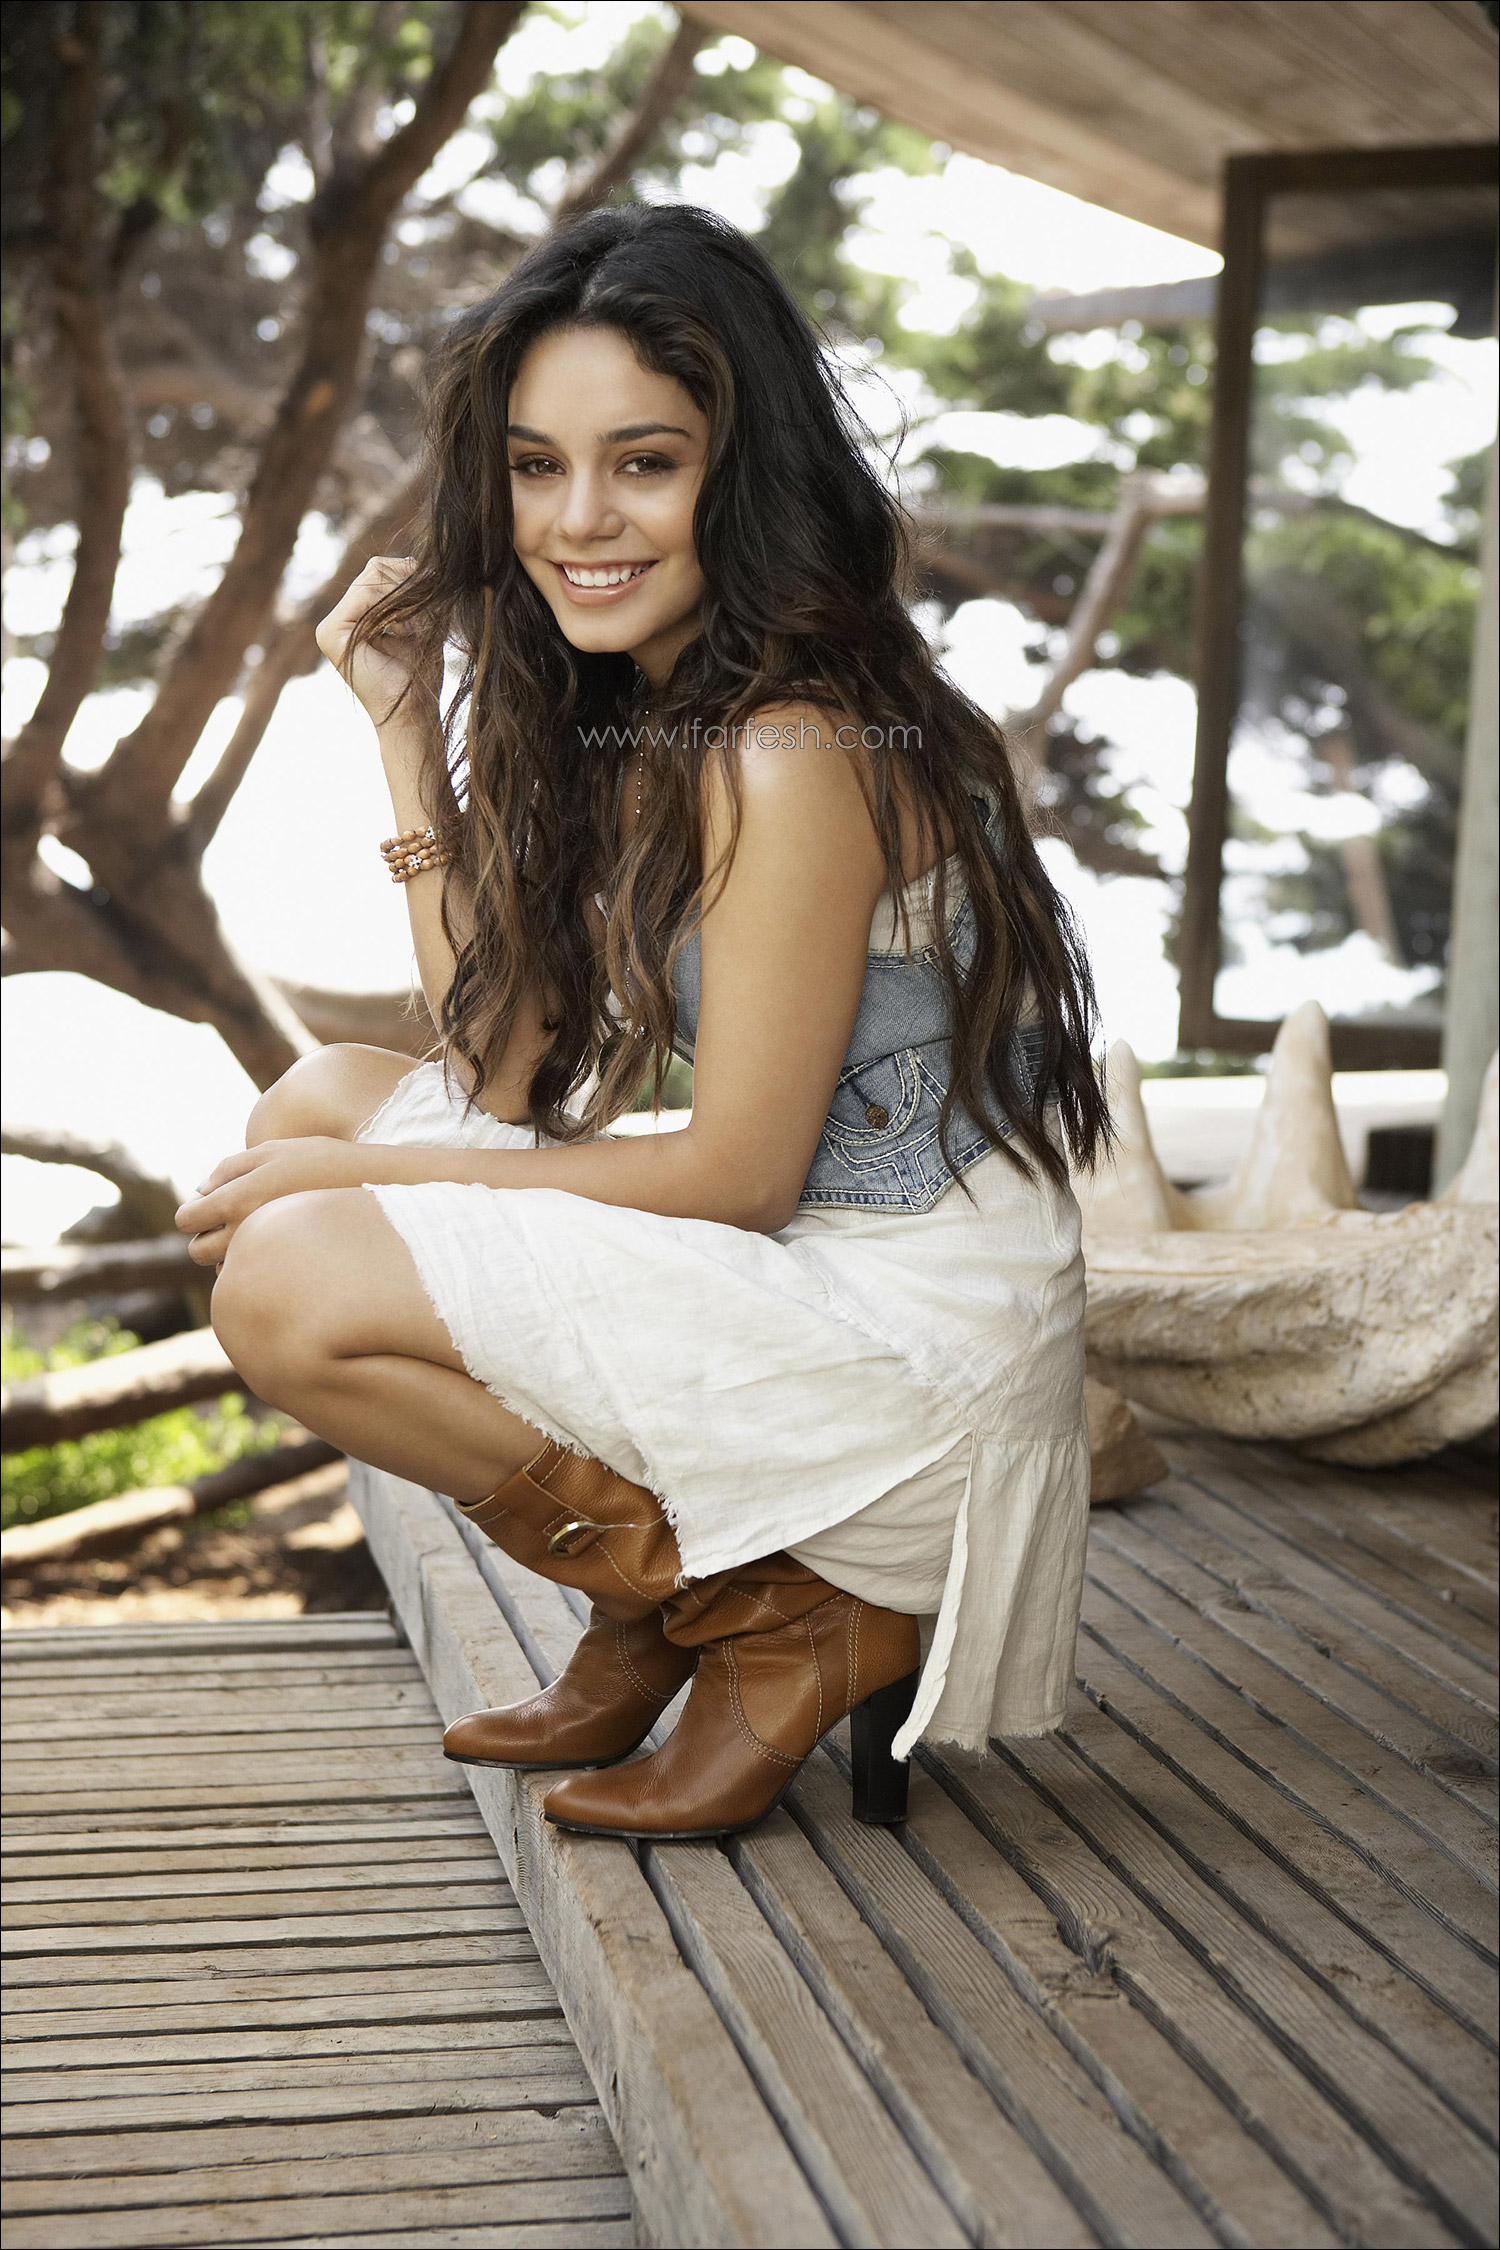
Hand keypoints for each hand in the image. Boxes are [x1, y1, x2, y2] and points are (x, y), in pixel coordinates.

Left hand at [175, 1138, 367, 1265]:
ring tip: (262, 1232)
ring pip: (225, 1270)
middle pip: (198, 1252)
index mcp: (237, 1200)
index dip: (193, 1213)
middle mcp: (246, 1235)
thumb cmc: (325, 1163)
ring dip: (232, 1255)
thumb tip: (201, 1192)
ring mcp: (268, 1259)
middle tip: (232, 1220)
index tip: (206, 1209)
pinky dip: (259, 1267)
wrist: (378, 1192)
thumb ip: (229, 1168)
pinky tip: (281, 1248)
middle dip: (207, 1237)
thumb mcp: (274, 1150)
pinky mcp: (287, 1275)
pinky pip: (257, 1279)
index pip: (188, 1220)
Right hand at [315, 555, 435, 731]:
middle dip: (409, 585)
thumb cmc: (419, 677)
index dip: (410, 576)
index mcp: (353, 617)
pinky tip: (408, 629)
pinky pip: (366, 594)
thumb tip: (415, 560)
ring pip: (373, 576)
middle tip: (428, 615)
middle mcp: (336, 620)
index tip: (432, 600)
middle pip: (375, 568)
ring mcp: (329, 627)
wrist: (413, 715)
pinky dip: (394, 605)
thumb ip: (414, 594)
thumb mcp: (420, 626)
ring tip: (419, 627)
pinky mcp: (331, 633)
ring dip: (406, 597)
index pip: (379, 571)